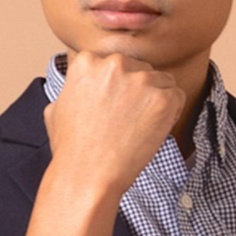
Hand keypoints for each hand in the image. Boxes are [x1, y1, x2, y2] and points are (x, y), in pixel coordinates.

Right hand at [42, 49, 185, 202]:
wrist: (87, 174)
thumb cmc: (72, 148)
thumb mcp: (57, 106)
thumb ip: (73, 87)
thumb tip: (79, 85)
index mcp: (88, 61)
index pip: (118, 64)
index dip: (121, 88)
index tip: (118, 108)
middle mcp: (115, 63)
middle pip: (142, 70)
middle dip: (140, 93)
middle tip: (130, 121)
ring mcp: (140, 80)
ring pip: (162, 82)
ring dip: (156, 102)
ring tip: (139, 128)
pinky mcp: (162, 98)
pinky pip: (177, 97)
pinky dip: (171, 114)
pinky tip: (153, 130)